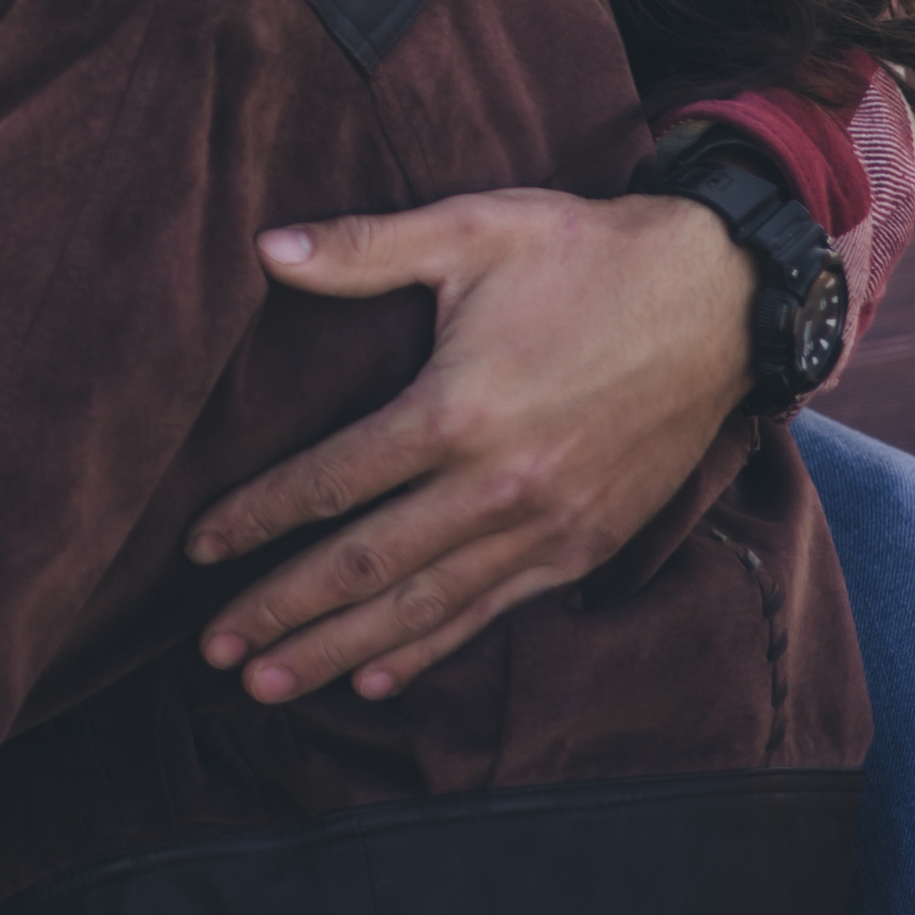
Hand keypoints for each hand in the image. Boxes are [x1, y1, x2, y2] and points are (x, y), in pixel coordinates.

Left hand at [186, 186, 754, 701]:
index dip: (257, 516)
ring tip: (269, 685)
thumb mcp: (472, 229)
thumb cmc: (584, 254)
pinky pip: (489, 610)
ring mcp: (544, 527)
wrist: (717, 298)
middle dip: (282, 610)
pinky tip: (375, 676)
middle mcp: (497, 486)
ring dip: (339, 649)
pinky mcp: (581, 546)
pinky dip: (428, 648)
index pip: (332, 480)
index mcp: (456, 412)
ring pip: (422, 605)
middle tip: (215, 650)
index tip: (196, 549)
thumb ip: (363, 247)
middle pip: (365, 564)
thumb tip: (262, 246)